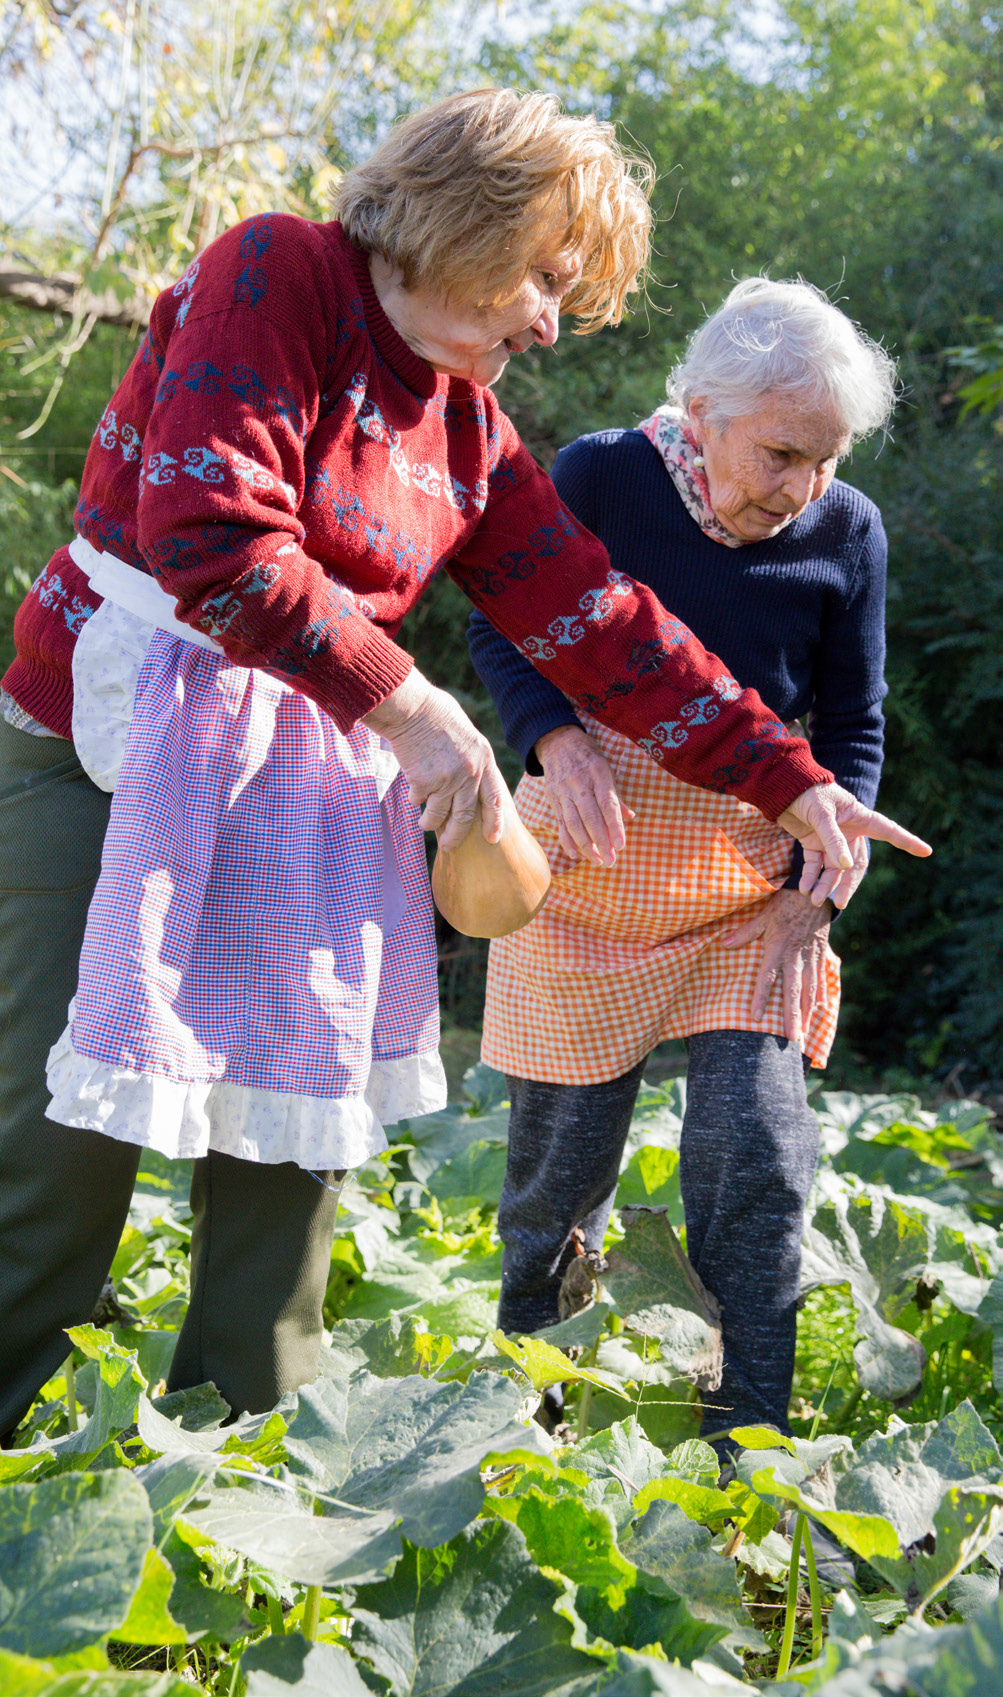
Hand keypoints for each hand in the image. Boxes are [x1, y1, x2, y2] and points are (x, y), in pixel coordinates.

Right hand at [363, 670, 505, 849]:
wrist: (412, 708)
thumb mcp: (467, 737)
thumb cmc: (436, 716)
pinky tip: (411, 789)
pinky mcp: (423, 783)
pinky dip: (414, 798)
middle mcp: (469, 773)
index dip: (494, 821)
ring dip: (429, 823)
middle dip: (455, 836)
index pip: (495, 798)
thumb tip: (471, 783)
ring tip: (424, 824)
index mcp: (484, 760)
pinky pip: (417, 800)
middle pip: (465, 817)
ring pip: (437, 816)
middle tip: (449, 845)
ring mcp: (447, 780)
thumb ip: (471, 760)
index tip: (492, 838)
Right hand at [535, 724, 635, 866]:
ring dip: (586, 846)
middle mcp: (580, 784)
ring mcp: (564, 792)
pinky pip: (560, 823)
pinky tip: (576, 855)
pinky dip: (567, 841)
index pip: (608, 805)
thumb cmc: (588, 756)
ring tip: (598, 861)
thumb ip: (616, 795)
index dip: (615, 827)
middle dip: (602, 842)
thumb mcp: (606, 768)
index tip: (621, 846)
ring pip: (574, 824)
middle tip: (611, 861)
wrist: (558, 742)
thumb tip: (629, 817)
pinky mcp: (553, 799)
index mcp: (598, 774)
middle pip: (591, 818)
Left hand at [722, 888, 832, 1043]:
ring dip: (807, 1012)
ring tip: (805, 1032)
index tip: (756, 1018)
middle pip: (793, 991)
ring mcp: (810, 956)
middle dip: (792, 1017)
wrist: (816, 891)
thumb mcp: (763, 914)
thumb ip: (745, 932)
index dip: (760, 997)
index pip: (767, 977)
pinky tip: (818, 1009)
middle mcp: (796, 956)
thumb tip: (724, 943)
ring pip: (809, 990)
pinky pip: (821, 977)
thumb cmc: (785, 902)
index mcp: (778, 947)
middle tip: (793, 1040)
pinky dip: (820, 994)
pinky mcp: (820, 954)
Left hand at [778, 783, 931, 906]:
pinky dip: (809, 876)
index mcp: (859, 816)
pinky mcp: (812, 842)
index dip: (907, 841)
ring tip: (814, 900)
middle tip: (840, 903)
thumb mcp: (822, 814)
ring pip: (832, 868)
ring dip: (824, 884)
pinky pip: (814, 864)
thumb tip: (845, 866)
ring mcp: (830, 838)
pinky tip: (804, 888)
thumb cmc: (807, 792)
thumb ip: (833, 839)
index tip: (927, 851)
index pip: (888, 830)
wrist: (780, 787)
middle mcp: (848, 830)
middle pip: (854, 863)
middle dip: (847, 884)